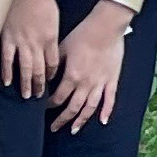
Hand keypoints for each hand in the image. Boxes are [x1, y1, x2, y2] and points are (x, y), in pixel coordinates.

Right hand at [0, 0, 61, 99]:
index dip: (51, 75)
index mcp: (51, 39)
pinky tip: (8, 82)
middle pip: (39, 69)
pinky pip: (6, 59)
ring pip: (24, 68)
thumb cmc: (42, 0)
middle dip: (39, 84)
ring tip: (26, 95)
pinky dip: (7, 71)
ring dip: (25, 83)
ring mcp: (21, 42)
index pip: (53, 63)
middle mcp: (37, 44)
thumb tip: (50, 49)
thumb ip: (51, 36)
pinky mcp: (7, 38)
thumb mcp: (55, 19)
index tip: (49, 83)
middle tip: (39, 97)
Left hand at [47, 8, 132, 132]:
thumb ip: (54, 66)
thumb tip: (46, 77)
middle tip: (54, 128)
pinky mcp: (112, 80)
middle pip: (72, 108)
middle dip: (62, 120)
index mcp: (72, 76)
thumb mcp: (61, 48)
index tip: (44, 107)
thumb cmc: (83, 35)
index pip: (58, 98)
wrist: (106, 27)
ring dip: (81, 120)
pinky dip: (106, 111)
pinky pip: (110, 100)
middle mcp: (86, 84)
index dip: (49, 105)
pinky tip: (103, 121)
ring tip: (74, 129)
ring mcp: (101, 83)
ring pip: (90, 108)